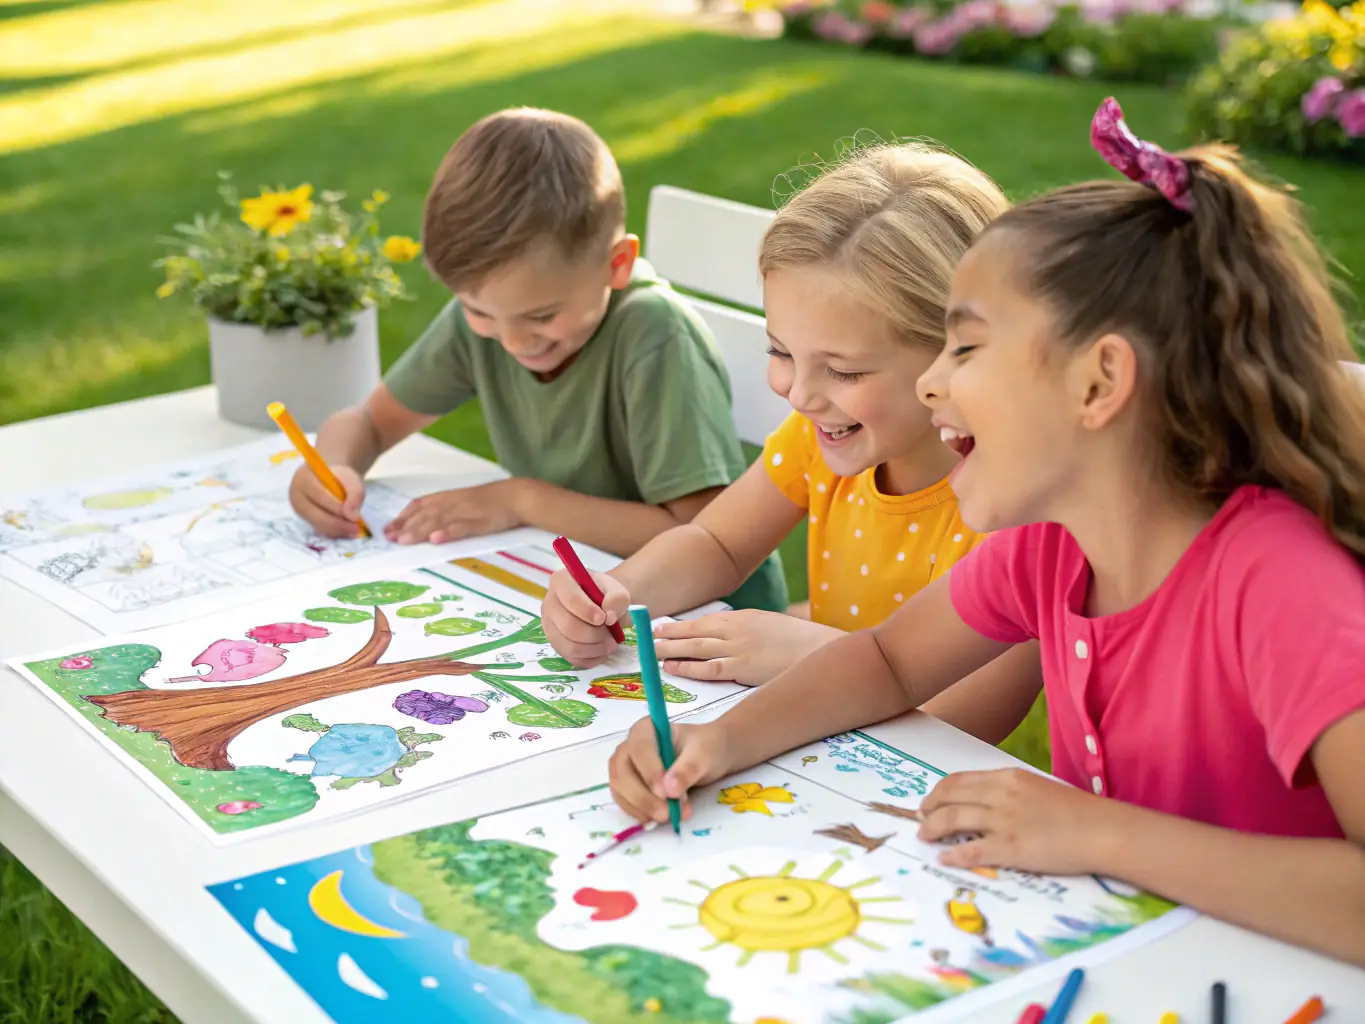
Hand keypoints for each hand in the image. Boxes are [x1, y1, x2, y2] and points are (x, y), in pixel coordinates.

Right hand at [289, 463, 366, 538]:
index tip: (356, 515)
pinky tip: (347, 530)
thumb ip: (355, 492)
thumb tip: (353, 516)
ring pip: (318, 525)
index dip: (338, 507)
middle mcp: (296, 495)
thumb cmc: (339, 476)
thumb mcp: (351, 478)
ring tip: (355, 530)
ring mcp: (299, 510)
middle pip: (316, 515)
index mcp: (304, 478)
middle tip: (357, 528)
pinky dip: (334, 532)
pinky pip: (319, 530)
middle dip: (339, 524)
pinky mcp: (305, 520)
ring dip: (338, 530)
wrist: (329, 477)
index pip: (320, 495)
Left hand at [385, 479, 524, 543]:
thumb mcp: (461, 502)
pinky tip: (437, 539)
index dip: (402, 517)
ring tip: (405, 540)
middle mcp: (452, 503)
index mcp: (446, 498)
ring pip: (439, 521)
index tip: (387, 530)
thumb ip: (442, 511)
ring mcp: (466, 512)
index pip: (418, 506)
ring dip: (420, 531)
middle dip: (405, 527)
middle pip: (425, 515)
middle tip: (390, 539)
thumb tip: (422, 526)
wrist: (515, 496)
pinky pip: (462, 527)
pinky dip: (448, 533)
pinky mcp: (480, 522)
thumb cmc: (487, 502)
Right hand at [541, 568, 630, 667]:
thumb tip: (610, 616)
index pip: (570, 599)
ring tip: (610, 643)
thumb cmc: (605, 594)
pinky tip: (601, 650)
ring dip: (595, 648)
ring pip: (570, 646)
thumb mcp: (616, 589)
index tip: (604, 618)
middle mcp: (549, 604)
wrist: (601, 605)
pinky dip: (591, 658)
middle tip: (611, 634)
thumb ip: (617, 598)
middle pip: (569, 626)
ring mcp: (549, 626)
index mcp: (561, 582)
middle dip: (595, 634)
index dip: (588, 611)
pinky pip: (571, 658)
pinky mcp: (555, 644)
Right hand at [609, 717, 733, 824]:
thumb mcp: (704, 754)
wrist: (709, 758)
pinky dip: (641, 814)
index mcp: (645, 729)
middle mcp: (629, 747)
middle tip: (668, 813)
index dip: (650, 773)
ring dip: (643, 808)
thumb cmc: (705, 748)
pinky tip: (661, 817)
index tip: (666, 793)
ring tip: (673, 815)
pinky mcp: (628, 787)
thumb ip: (688, 769)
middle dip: (644, 797)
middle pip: (623, 773)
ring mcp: (626, 768)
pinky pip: (625, 803)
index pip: (639, 750)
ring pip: (621, 791)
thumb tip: (669, 790)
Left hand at [652, 610, 842, 685]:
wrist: (820, 649)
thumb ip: (750, 630)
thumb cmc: (801, 641)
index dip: (682, 626)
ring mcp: (738, 648)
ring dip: (672, 649)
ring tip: (652, 652)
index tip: (664, 628)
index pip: (706, 621)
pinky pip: (709, 667)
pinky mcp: (743, 668)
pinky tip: (672, 668)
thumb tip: (734, 637)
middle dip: (670, 635)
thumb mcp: (772, 626)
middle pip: (695, 631)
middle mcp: (736, 629)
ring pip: (696, 647)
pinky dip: (688, 667)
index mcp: (744, 618)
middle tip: (649, 637)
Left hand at [916, 768, 1122, 876]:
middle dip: (928, 808)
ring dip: (932, 829)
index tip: (930, 801)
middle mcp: (1000, 795)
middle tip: (920, 819)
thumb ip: (1010, 791)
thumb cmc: (1076, 811)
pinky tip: (944, 859)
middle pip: (949, 797)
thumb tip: (987, 801)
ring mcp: (1004, 821)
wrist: (1102, 830)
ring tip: (923, 837)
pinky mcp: (1010, 848)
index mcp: (1006, 778)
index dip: (938, 792)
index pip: (959, 780)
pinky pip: (971, 851)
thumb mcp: (1037, 788)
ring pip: (952, 820)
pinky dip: (953, 855)